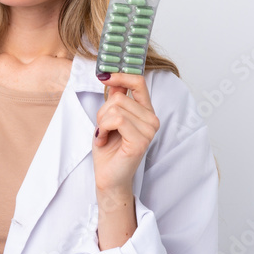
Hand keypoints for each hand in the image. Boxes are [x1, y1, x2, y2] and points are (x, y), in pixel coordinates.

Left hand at [92, 72, 160, 191]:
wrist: (108, 177)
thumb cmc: (109, 149)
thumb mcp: (108, 117)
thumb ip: (115, 98)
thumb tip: (112, 77)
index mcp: (146, 112)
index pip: (138, 82)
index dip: (121, 76)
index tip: (104, 76)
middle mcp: (151, 119)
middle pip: (120, 97)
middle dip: (103, 112)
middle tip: (103, 128)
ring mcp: (149, 130)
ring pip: (116, 108)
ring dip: (102, 122)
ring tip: (104, 135)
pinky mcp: (141, 140)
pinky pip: (116, 120)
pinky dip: (103, 129)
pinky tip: (103, 140)